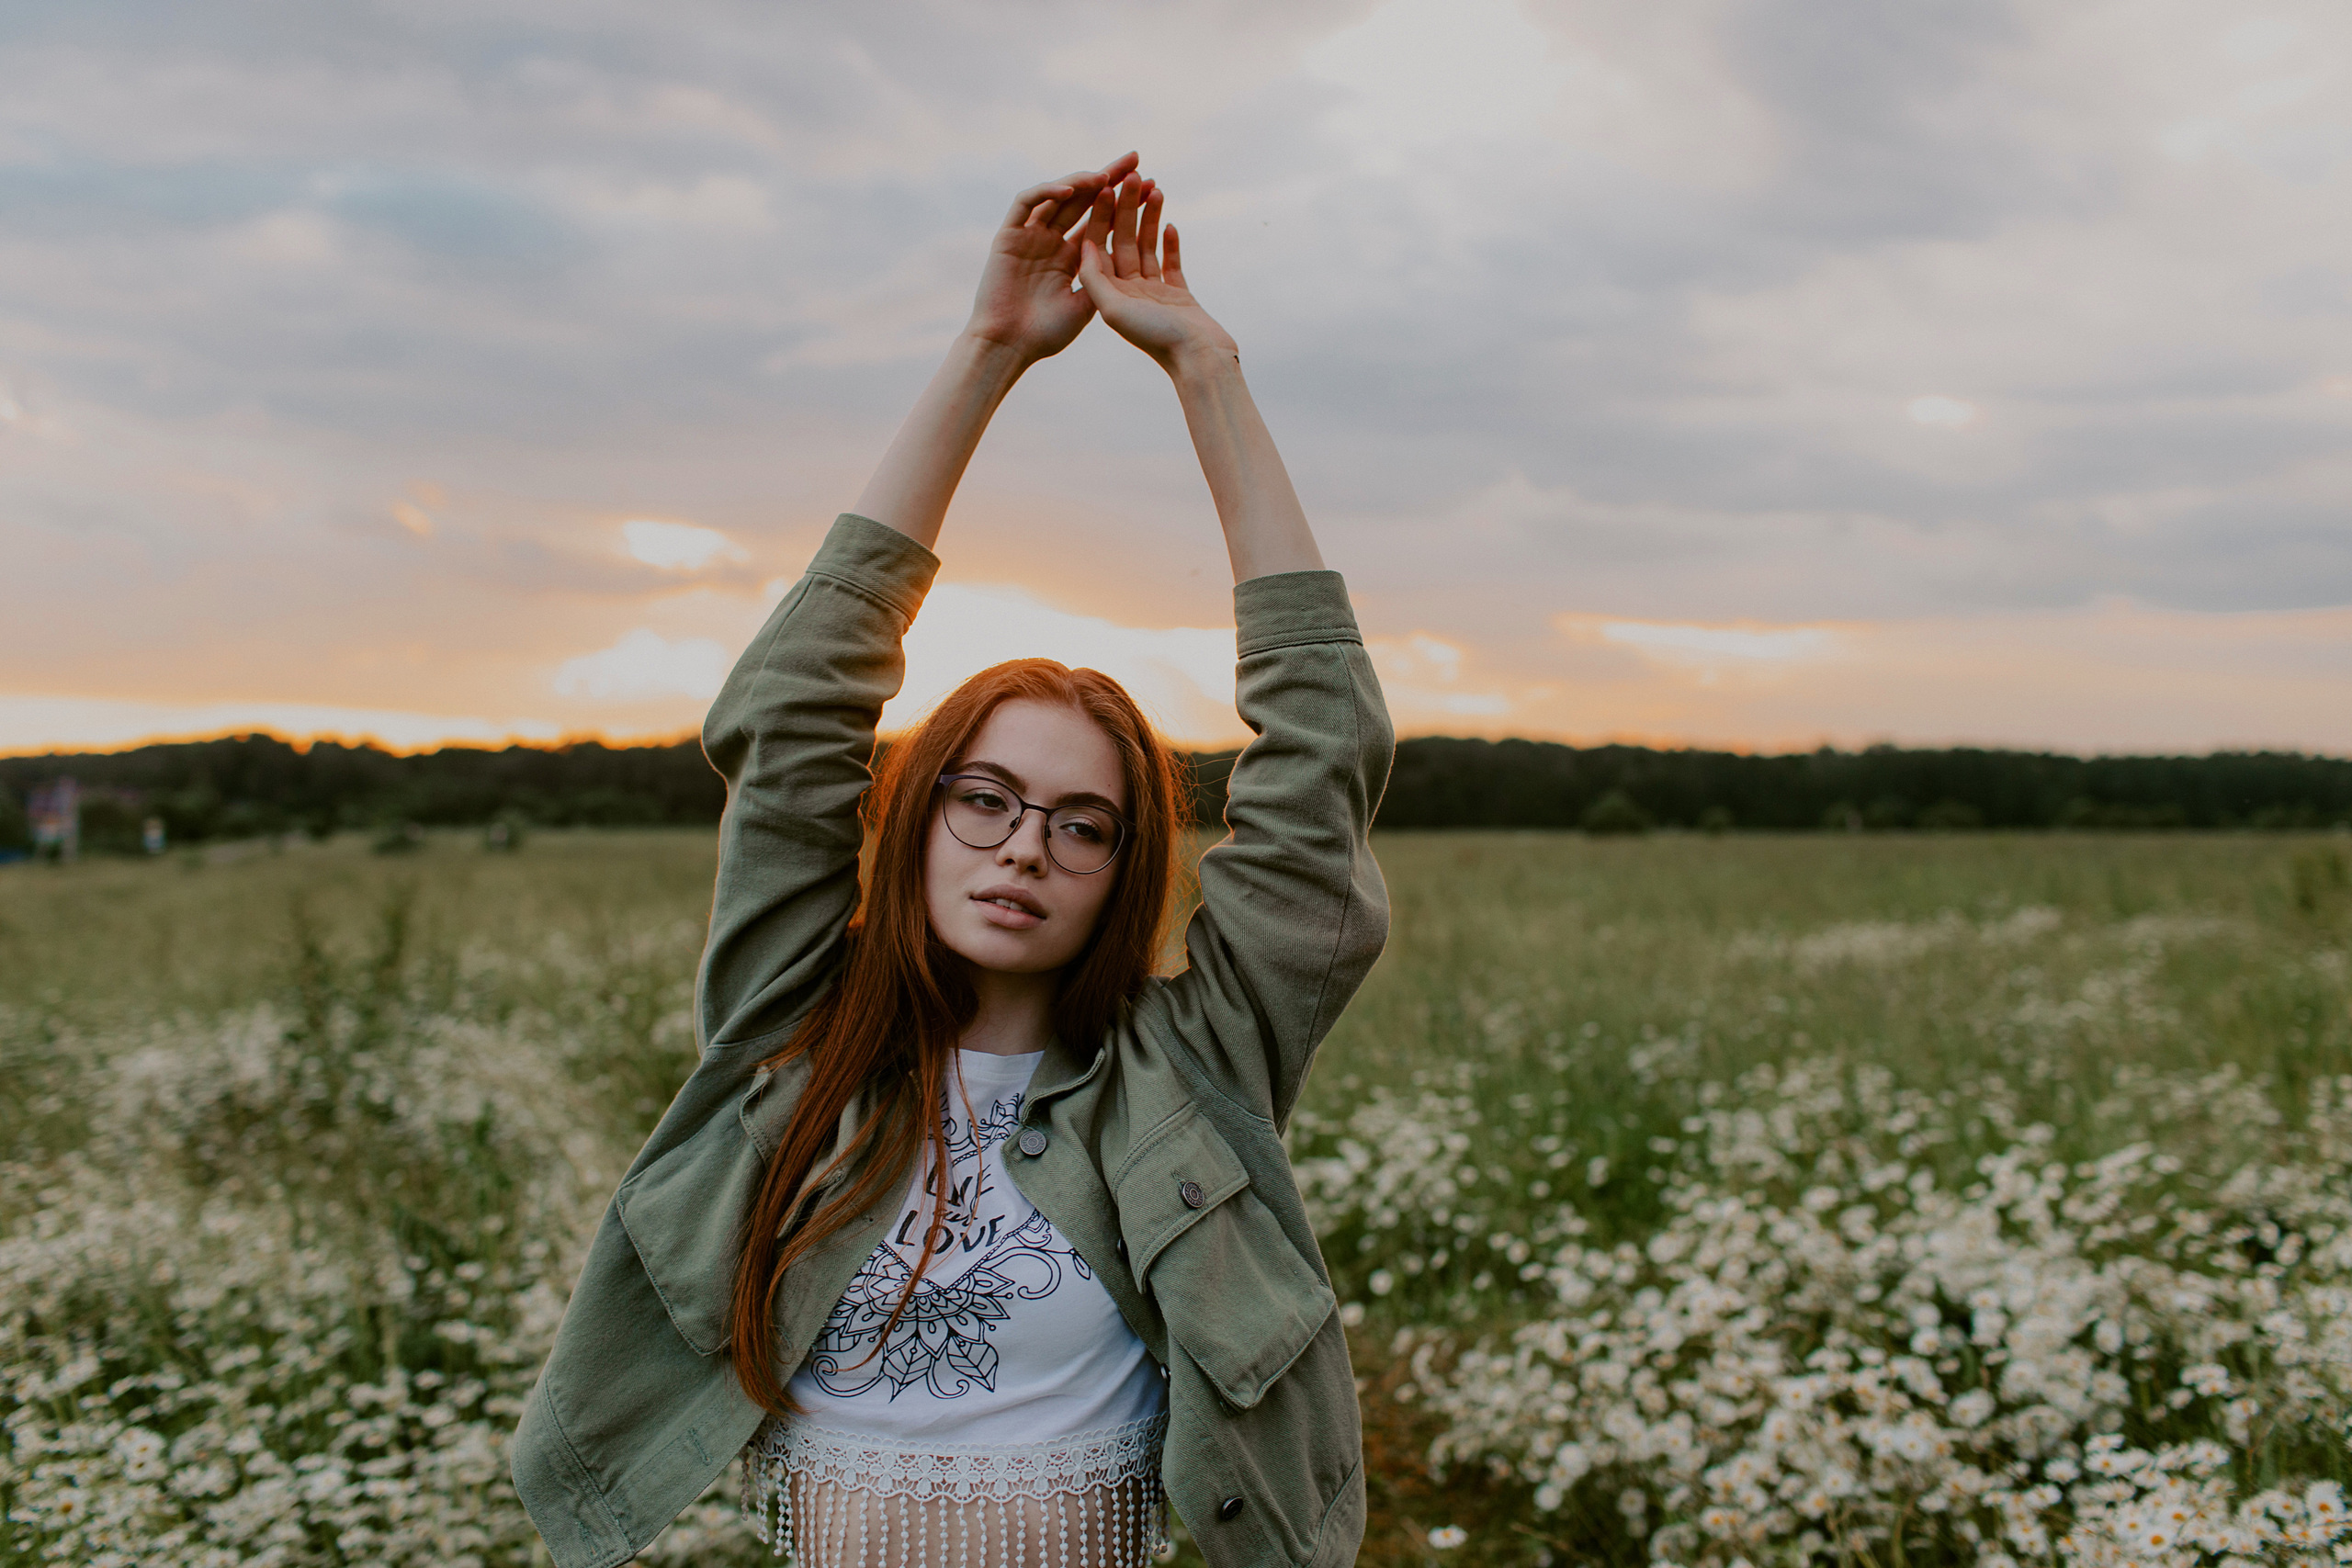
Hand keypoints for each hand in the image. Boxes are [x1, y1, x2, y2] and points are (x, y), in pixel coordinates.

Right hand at [962, 153, 1135, 363]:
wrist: (1007, 347)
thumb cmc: (1045, 335)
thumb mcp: (1085, 306)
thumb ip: (1102, 280)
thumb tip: (1133, 260)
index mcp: (1071, 257)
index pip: (1102, 220)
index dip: (1125, 202)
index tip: (1151, 187)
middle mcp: (1052, 241)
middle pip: (1084, 200)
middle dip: (1109, 178)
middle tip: (1135, 159)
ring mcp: (1029, 236)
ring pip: (1057, 196)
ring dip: (1081, 182)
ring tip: (1105, 175)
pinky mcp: (1007, 235)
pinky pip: (1026, 203)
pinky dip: (1046, 193)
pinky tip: (1069, 190)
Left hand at [1076, 175, 1237, 374]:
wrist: (1200, 360)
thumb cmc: (1157, 338)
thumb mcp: (1115, 309)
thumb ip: (1096, 278)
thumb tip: (1084, 245)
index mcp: (1110, 296)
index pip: (1100, 247)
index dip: (1102, 215)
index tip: (1105, 185)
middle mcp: (1128, 293)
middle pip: (1124, 242)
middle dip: (1127, 209)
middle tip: (1132, 177)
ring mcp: (1153, 295)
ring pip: (1147, 249)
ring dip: (1149, 219)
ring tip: (1154, 189)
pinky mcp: (1178, 297)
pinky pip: (1170, 265)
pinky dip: (1169, 244)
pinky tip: (1169, 224)